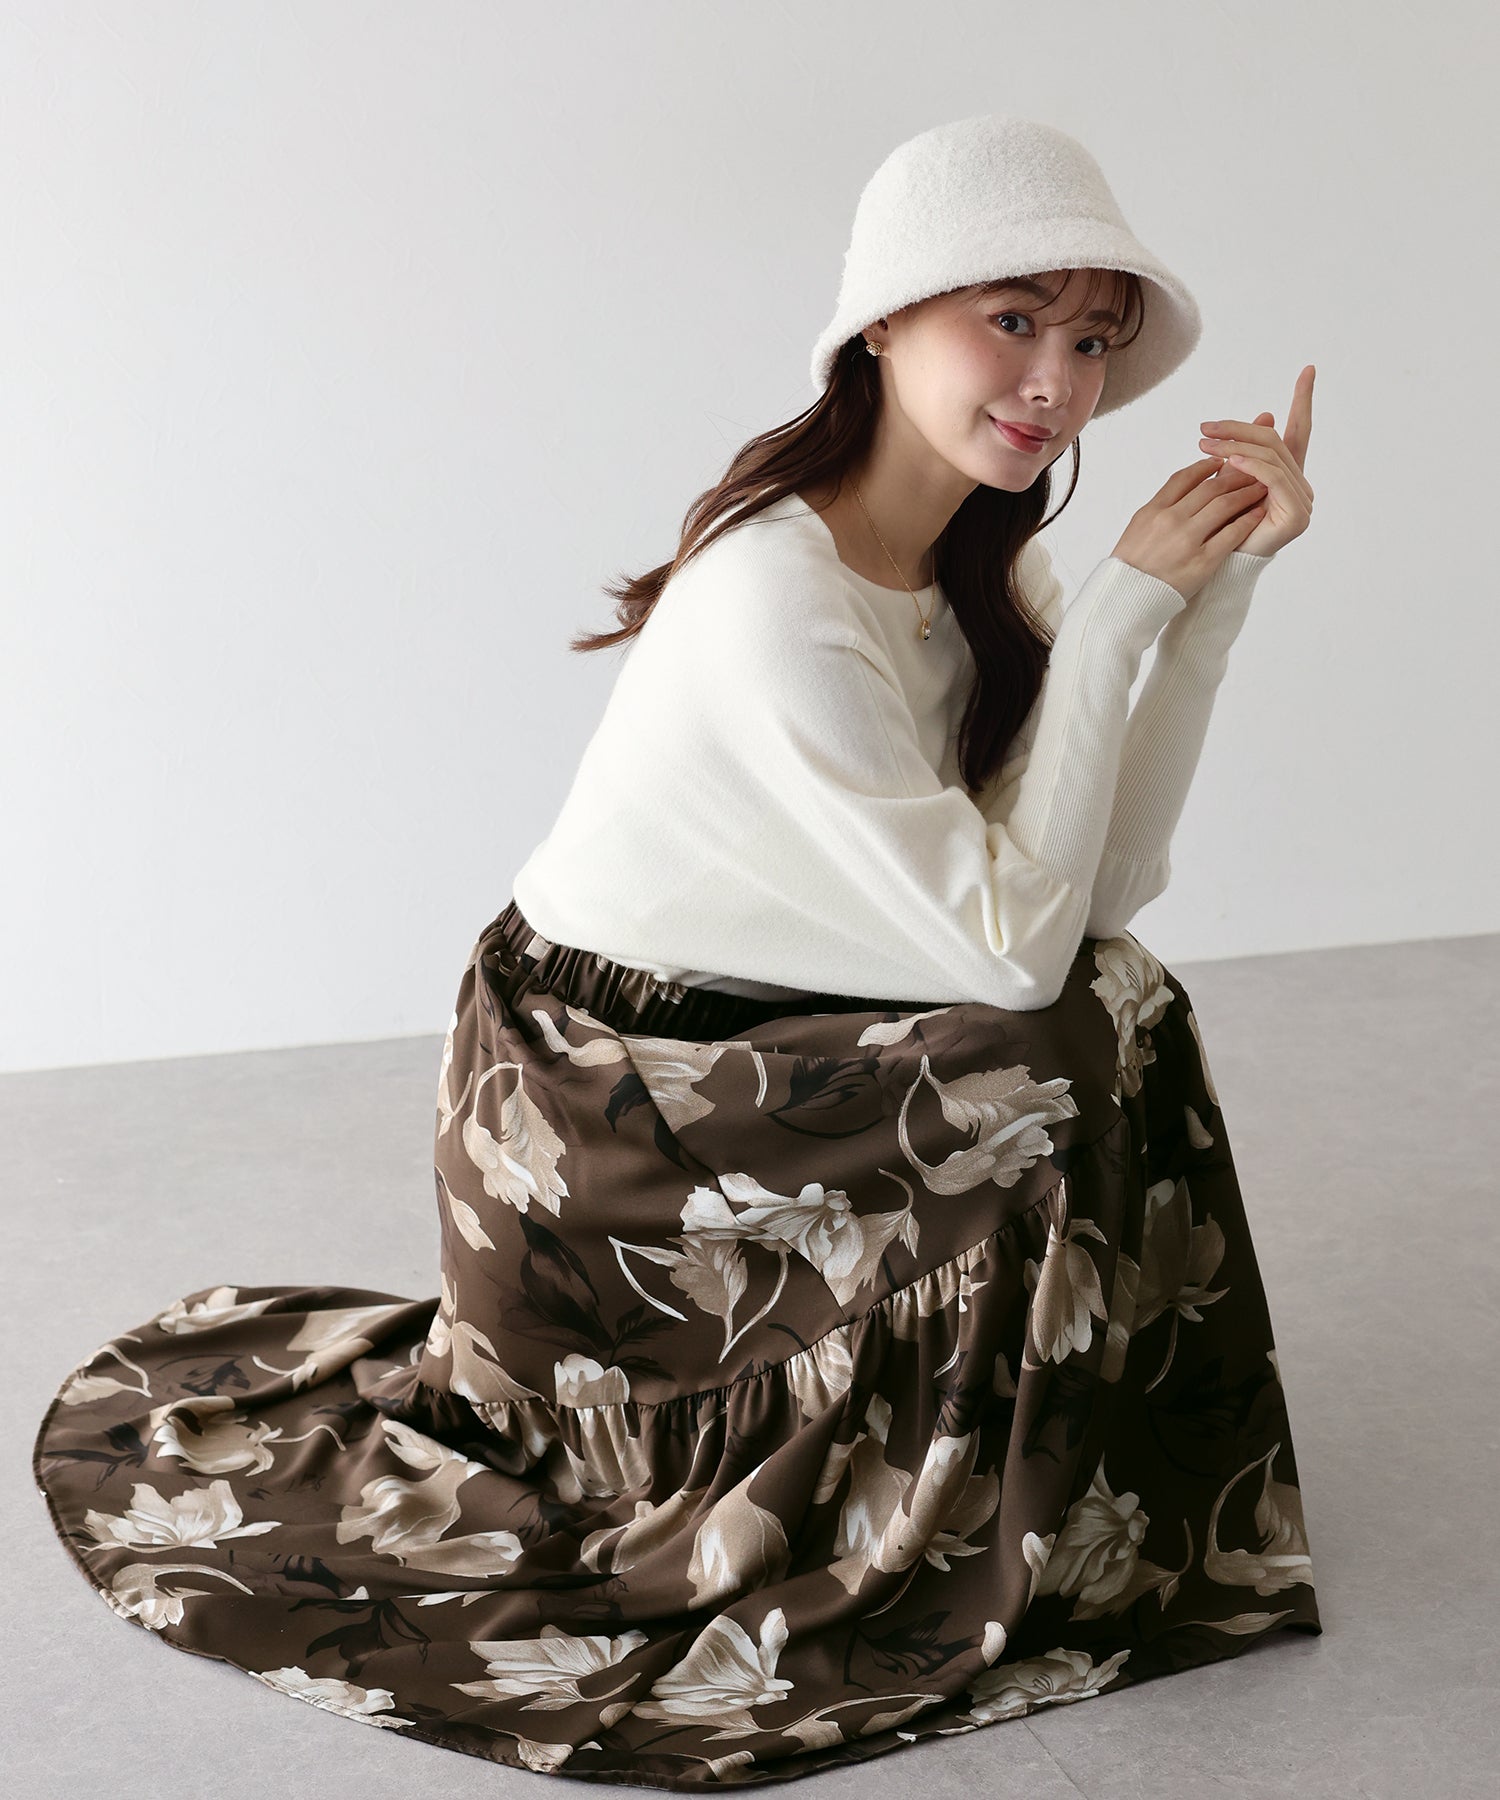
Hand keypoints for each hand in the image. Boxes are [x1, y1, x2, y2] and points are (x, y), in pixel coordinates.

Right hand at [1111, 455, 1271, 598]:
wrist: (1126, 599)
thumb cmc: (1131, 566)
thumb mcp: (1137, 528)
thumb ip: (1160, 507)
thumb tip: (1183, 488)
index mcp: (1152, 511)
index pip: (1184, 478)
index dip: (1205, 466)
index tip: (1220, 462)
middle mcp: (1169, 521)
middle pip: (1209, 488)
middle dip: (1233, 476)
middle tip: (1250, 470)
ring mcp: (1186, 541)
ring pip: (1223, 506)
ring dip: (1245, 493)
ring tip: (1260, 487)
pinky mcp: (1202, 562)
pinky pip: (1231, 535)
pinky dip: (1247, 521)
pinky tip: (1258, 514)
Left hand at [1197, 365, 1315, 556]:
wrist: (1216, 572)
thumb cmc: (1218, 530)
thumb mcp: (1228, 483)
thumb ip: (1243, 453)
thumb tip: (1264, 415)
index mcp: (1286, 475)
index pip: (1297, 431)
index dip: (1303, 400)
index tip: (1308, 370)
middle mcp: (1299, 485)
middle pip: (1272, 442)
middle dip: (1239, 429)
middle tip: (1205, 427)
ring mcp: (1301, 501)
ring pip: (1270, 458)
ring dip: (1235, 446)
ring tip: (1205, 443)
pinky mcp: (1295, 516)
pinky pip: (1273, 480)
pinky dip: (1251, 467)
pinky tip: (1229, 461)